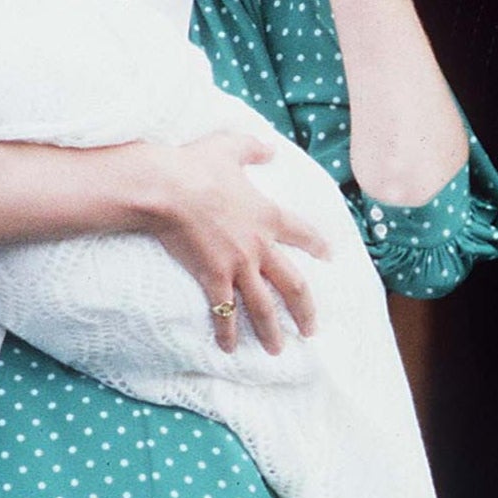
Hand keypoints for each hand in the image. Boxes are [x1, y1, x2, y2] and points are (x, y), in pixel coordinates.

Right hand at [141, 131, 329, 353]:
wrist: (169, 188)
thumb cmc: (197, 165)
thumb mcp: (230, 147)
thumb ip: (253, 148)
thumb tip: (270, 148)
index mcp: (269, 215)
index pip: (303, 233)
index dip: (318, 245)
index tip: (329, 256)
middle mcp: (260, 245)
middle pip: (293, 284)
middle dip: (305, 310)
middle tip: (311, 330)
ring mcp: (239, 265)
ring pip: (263, 306)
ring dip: (271, 331)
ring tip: (277, 350)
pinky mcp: (214, 278)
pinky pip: (225, 312)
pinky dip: (227, 332)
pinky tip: (229, 348)